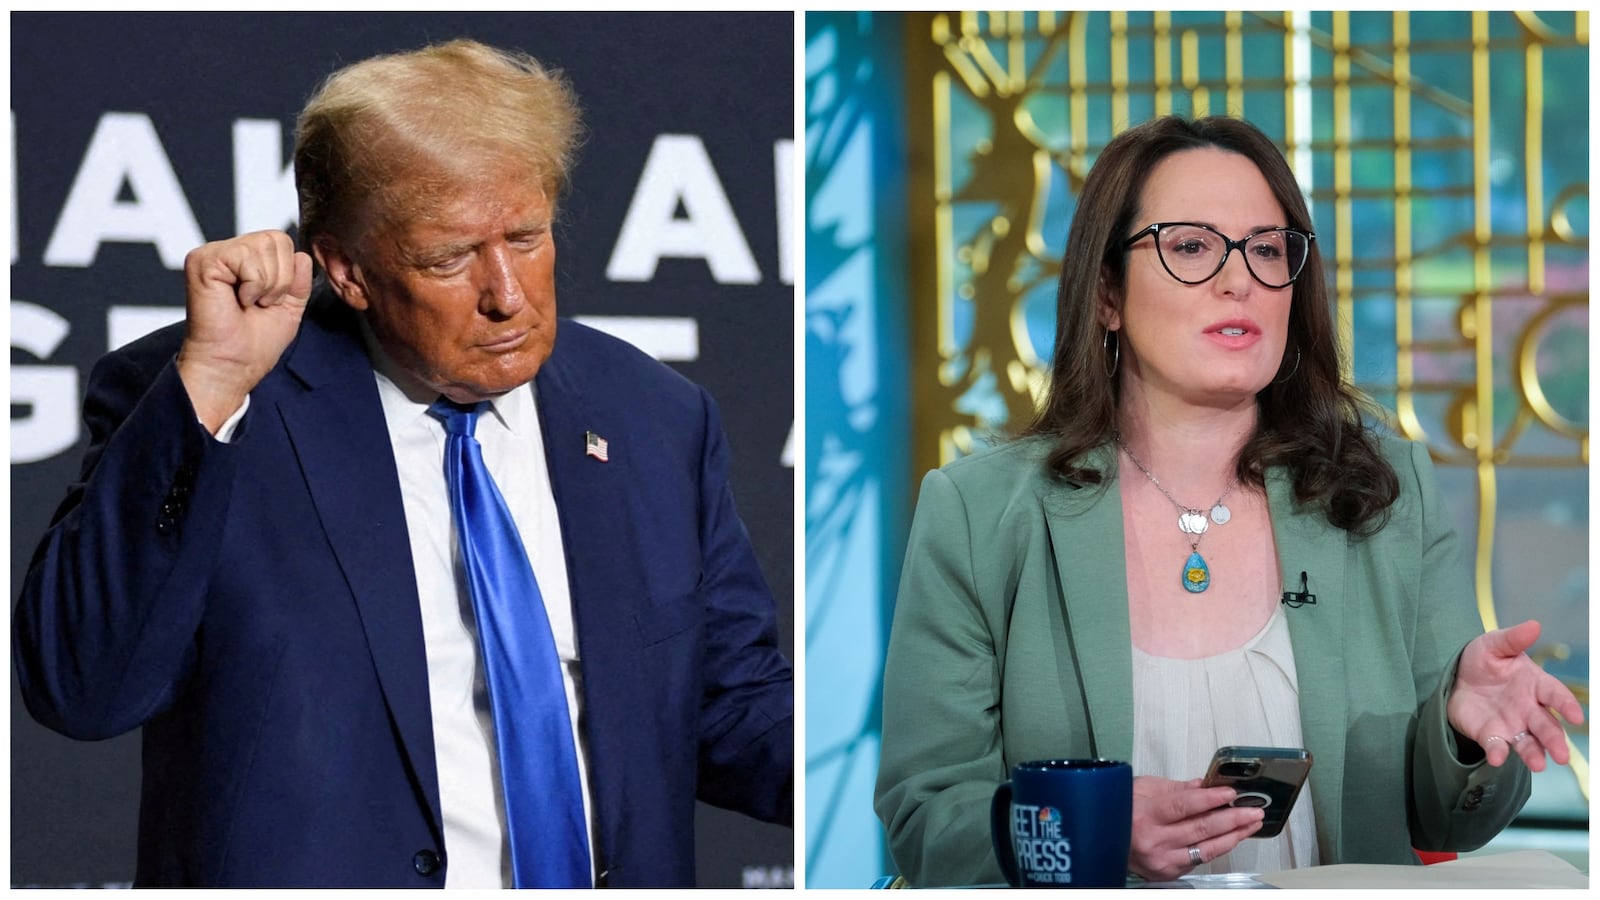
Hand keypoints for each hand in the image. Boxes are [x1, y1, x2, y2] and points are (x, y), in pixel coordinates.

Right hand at [176, 230, 313, 433]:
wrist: (234, 365)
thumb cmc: (254, 343)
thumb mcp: (290, 307)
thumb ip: (299, 281)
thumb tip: (303, 255)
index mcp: (247, 260)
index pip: (282, 241)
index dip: (288, 274)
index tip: (270, 301)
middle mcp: (229, 252)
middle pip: (277, 239)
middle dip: (280, 279)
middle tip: (259, 303)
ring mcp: (213, 254)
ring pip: (264, 246)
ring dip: (267, 284)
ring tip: (248, 303)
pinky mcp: (203, 260)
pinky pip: (246, 256)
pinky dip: (252, 285)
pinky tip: (237, 300)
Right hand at [1127, 775, 1262, 881]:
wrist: (1101, 840)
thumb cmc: (1119, 812)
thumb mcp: (1140, 789)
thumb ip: (1174, 789)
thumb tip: (1204, 786)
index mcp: (1144, 815)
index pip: (1183, 805)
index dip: (1210, 799)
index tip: (1230, 793)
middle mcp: (1153, 841)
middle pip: (1201, 828)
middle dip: (1232, 818)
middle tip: (1252, 810)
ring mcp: (1162, 860)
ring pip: (1207, 848)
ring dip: (1234, 835)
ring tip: (1251, 824)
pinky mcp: (1168, 873)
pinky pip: (1200, 859)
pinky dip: (1218, 847)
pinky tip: (1232, 837)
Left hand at [1447, 620, 1585, 771]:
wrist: (1457, 678)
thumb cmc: (1484, 660)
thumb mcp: (1494, 644)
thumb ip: (1513, 639)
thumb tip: (1534, 624)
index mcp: (1535, 684)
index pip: (1555, 694)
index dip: (1566, 704)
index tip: (1576, 716)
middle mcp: (1529, 709)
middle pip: (1546, 726)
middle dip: (1555, 740)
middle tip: (1562, 756)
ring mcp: (1512, 724)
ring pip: (1528, 743)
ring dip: (1534, 754)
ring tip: (1539, 765)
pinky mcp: (1491, 735)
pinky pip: (1497, 746)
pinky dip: (1498, 752)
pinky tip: (1496, 758)